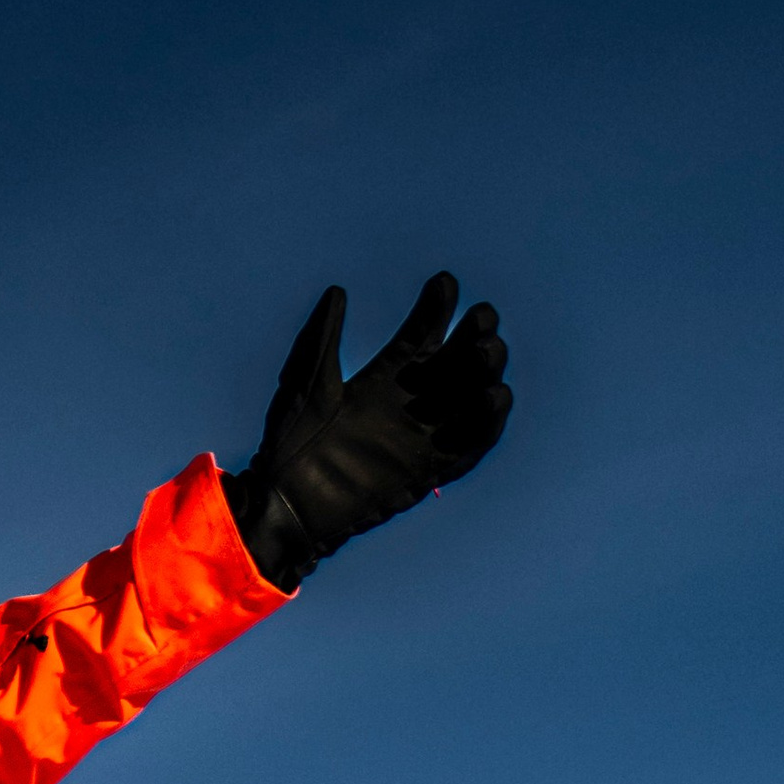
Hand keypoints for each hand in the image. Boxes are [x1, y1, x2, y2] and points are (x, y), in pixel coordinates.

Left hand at [224, 273, 510, 590]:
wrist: (288, 502)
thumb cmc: (289, 441)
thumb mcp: (305, 383)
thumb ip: (322, 338)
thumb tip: (337, 292)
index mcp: (383, 378)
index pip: (422, 335)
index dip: (437, 307)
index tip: (444, 282)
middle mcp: (409, 403)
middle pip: (457, 363)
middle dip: (474, 336)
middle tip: (479, 318)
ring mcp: (421, 436)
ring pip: (469, 398)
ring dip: (485, 373)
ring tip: (488, 351)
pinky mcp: (427, 470)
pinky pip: (468, 446)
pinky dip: (486, 423)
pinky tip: (495, 395)